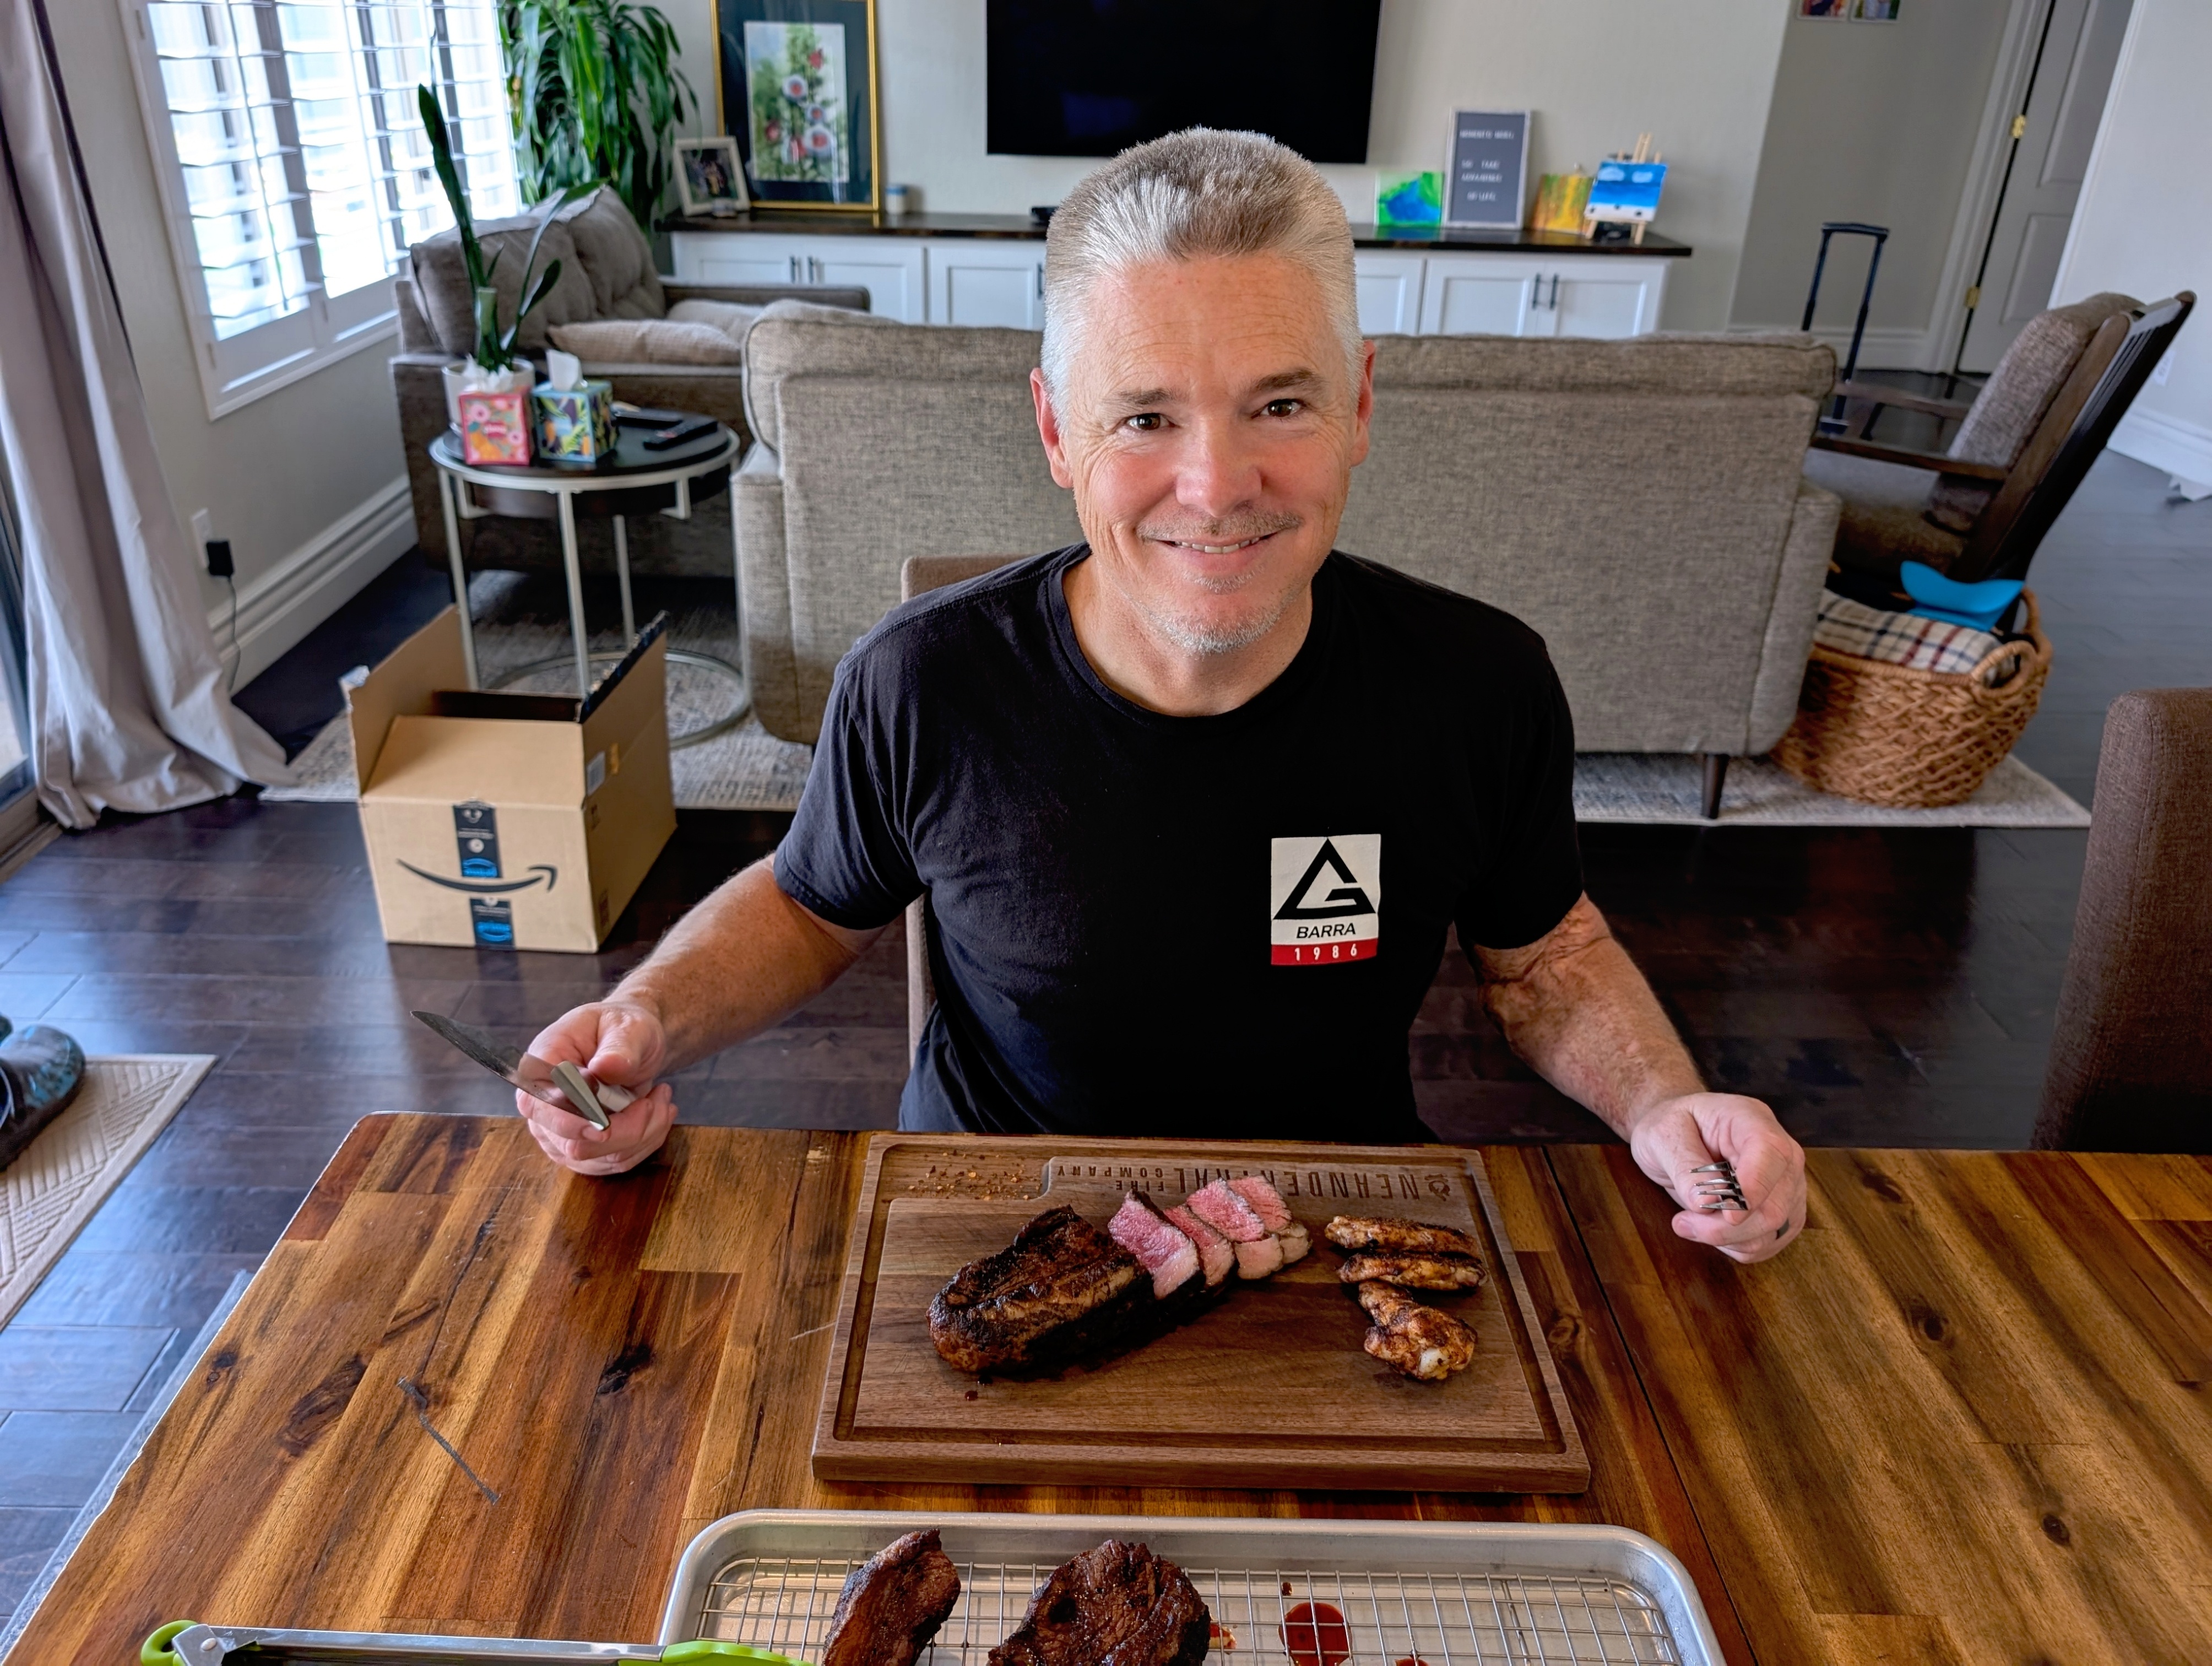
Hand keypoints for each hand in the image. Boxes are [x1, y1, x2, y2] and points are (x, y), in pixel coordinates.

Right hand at [514, 998, 677, 1175]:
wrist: (632, 1042)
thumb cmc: (623, 1028)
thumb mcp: (628, 1025)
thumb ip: (619, 1046)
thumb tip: (605, 1067)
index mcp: (540, 1068)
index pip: (539, 1106)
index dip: (569, 1122)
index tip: (605, 1126)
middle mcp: (543, 1107)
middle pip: (574, 1144)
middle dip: (628, 1127)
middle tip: (661, 1093)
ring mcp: (560, 1135)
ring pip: (603, 1158)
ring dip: (645, 1132)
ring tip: (662, 1097)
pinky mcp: (584, 1151)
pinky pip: (618, 1162)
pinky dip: (647, 1140)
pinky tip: (657, 1113)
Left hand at [1626, 1092, 1805, 1263]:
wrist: (1679, 1135)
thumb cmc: (1673, 1128)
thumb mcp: (1663, 1135)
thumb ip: (1685, 1167)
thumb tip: (1707, 1203)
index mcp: (1752, 1120)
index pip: (1773, 1152)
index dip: (1754, 1186)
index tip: (1727, 1213)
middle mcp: (1781, 1153)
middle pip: (1775, 1204)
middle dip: (1727, 1226)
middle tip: (1682, 1222)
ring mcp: (1788, 1185)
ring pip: (1773, 1230)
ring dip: (1726, 1238)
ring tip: (1688, 1222)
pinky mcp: (1783, 1213)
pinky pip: (1767, 1243)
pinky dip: (1735, 1245)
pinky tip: (1710, 1228)